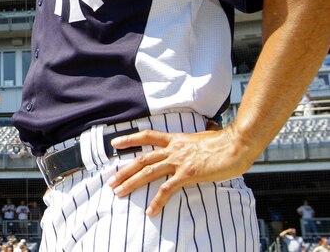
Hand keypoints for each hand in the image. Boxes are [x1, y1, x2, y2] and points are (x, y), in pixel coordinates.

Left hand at [105, 126, 254, 215]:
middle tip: (111, 180)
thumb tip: (203, 137)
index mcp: (176, 140)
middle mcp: (174, 149)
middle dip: (124, 170)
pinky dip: (158, 201)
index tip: (115, 143)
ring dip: (131, 183)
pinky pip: (168, 189)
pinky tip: (151, 211)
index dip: (129, 139)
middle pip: (142, 158)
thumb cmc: (227, 142)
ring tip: (119, 192)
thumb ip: (196, 141)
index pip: (147, 136)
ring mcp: (179, 161)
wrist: (238, 143)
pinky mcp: (188, 174)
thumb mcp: (206, 138)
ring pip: (148, 171)